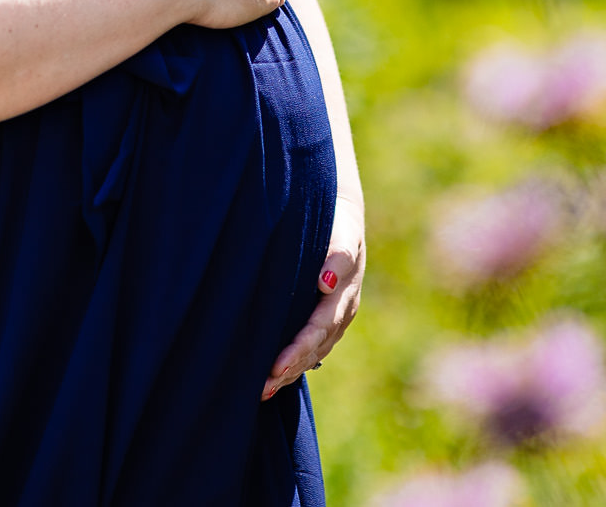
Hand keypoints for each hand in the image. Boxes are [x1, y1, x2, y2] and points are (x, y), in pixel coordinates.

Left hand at [263, 186, 364, 398]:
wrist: (342, 214)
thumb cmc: (335, 220)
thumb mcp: (342, 231)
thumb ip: (337, 254)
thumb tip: (326, 281)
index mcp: (344, 291)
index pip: (318, 328)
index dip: (297, 350)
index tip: (274, 367)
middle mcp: (343, 309)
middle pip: (315, 347)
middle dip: (289, 368)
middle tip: (261, 388)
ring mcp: (338, 316)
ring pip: (315, 352)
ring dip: (291, 372)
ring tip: (263, 391)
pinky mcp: (330, 317)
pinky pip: (315, 346)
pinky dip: (296, 363)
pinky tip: (277, 376)